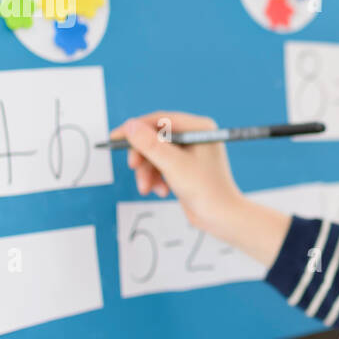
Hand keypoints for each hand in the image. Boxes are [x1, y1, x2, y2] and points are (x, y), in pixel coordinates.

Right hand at [112, 111, 243, 234]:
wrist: (222, 218)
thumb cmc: (206, 190)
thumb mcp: (173, 165)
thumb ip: (149, 144)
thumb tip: (129, 126)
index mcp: (198, 128)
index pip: (160, 120)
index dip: (136, 128)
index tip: (116, 137)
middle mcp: (195, 136)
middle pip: (155, 137)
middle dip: (143, 156)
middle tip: (133, 167)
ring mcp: (190, 152)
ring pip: (155, 154)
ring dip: (147, 172)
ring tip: (147, 188)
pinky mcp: (185, 168)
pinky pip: (161, 166)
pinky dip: (156, 179)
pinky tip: (162, 191)